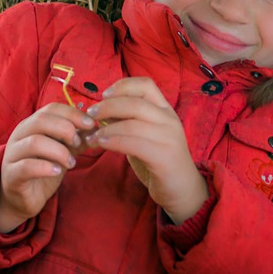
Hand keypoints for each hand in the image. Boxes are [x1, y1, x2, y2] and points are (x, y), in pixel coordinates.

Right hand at [0, 102, 94, 232]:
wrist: (23, 198)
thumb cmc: (43, 169)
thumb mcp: (63, 151)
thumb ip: (77, 140)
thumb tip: (97, 130)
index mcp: (32, 124)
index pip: (51, 109)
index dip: (72, 114)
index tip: (91, 125)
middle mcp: (20, 135)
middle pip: (41, 121)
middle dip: (65, 129)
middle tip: (78, 144)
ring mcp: (13, 154)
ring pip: (34, 142)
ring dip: (59, 151)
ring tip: (70, 163)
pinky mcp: (11, 175)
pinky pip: (26, 166)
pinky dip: (45, 167)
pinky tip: (57, 172)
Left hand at [85, 77, 208, 223]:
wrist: (183, 189)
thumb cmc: (159, 160)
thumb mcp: (145, 135)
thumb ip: (129, 121)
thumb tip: (101, 110)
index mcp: (165, 110)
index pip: (146, 84)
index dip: (122, 86)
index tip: (103, 95)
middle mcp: (169, 119)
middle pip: (134, 102)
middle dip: (107, 106)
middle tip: (90, 114)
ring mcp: (169, 137)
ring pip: (131, 124)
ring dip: (106, 128)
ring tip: (91, 136)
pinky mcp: (164, 157)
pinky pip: (133, 144)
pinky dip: (113, 142)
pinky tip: (101, 144)